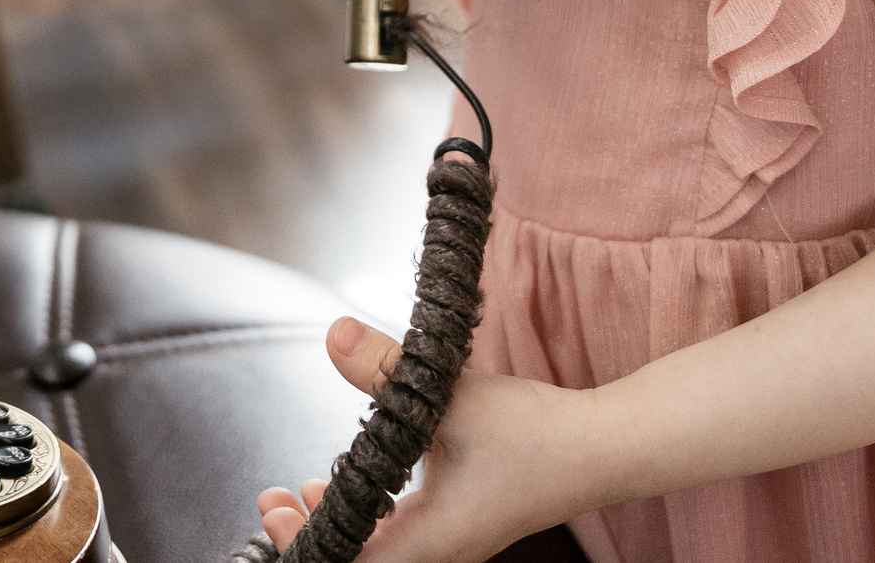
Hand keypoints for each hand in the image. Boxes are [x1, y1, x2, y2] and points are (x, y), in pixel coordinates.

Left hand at [255, 318, 601, 562]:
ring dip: (337, 521)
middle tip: (271, 498)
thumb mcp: (454, 395)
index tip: (273, 506)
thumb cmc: (539, 433)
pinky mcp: (462, 524)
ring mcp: (451, 541)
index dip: (304, 544)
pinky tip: (355, 480)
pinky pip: (399, 535)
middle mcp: (440, 551)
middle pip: (358, 561)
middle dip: (309, 534)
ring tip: (300, 490)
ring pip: (378, 549)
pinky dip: (367, 513)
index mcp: (434, 539)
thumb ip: (389, 367)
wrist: (603, 448)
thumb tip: (334, 335)